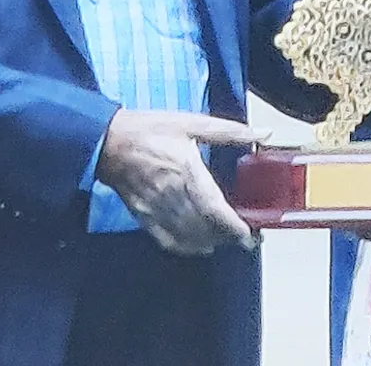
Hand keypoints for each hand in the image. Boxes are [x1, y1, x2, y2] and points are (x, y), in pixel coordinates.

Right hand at [96, 109, 269, 256]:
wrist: (107, 140)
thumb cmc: (151, 129)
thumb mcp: (193, 123)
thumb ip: (230, 132)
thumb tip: (263, 134)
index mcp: (188, 171)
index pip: (215, 209)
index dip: (234, 227)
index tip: (250, 236)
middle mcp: (173, 194)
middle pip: (204, 228)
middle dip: (227, 237)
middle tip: (245, 239)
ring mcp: (156, 208)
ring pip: (187, 237)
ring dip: (209, 243)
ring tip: (226, 241)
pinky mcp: (143, 215)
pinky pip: (166, 239)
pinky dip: (184, 247)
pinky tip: (198, 247)